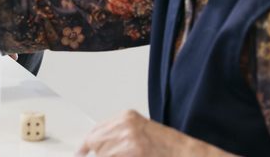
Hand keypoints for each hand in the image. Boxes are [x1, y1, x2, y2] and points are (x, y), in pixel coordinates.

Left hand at [76, 110, 219, 156]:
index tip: (81, 152)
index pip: (95, 130)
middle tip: (109, 154)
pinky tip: (135, 156)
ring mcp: (129, 139)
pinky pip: (112, 156)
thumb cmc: (167, 147)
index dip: (87, 144)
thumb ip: (119, 136)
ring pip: (103, 153)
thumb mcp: (140, 133)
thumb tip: (96, 146)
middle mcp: (125, 125)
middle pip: (95, 143)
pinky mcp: (134, 150)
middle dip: (99, 153)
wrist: (187, 154)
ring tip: (135, 154)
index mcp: (126, 117)